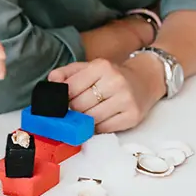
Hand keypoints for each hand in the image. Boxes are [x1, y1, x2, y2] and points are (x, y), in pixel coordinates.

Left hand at [48, 56, 164, 132]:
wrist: (145, 80)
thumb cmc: (112, 75)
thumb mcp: (89, 67)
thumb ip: (67, 73)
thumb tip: (50, 83)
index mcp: (101, 66)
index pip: (70, 88)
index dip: (61, 99)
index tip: (59, 103)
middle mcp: (115, 81)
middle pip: (80, 105)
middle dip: (72, 111)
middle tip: (70, 112)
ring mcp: (125, 100)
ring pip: (91, 119)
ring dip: (83, 121)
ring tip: (84, 116)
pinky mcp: (132, 116)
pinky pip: (105, 129)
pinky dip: (96, 128)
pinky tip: (97, 122)